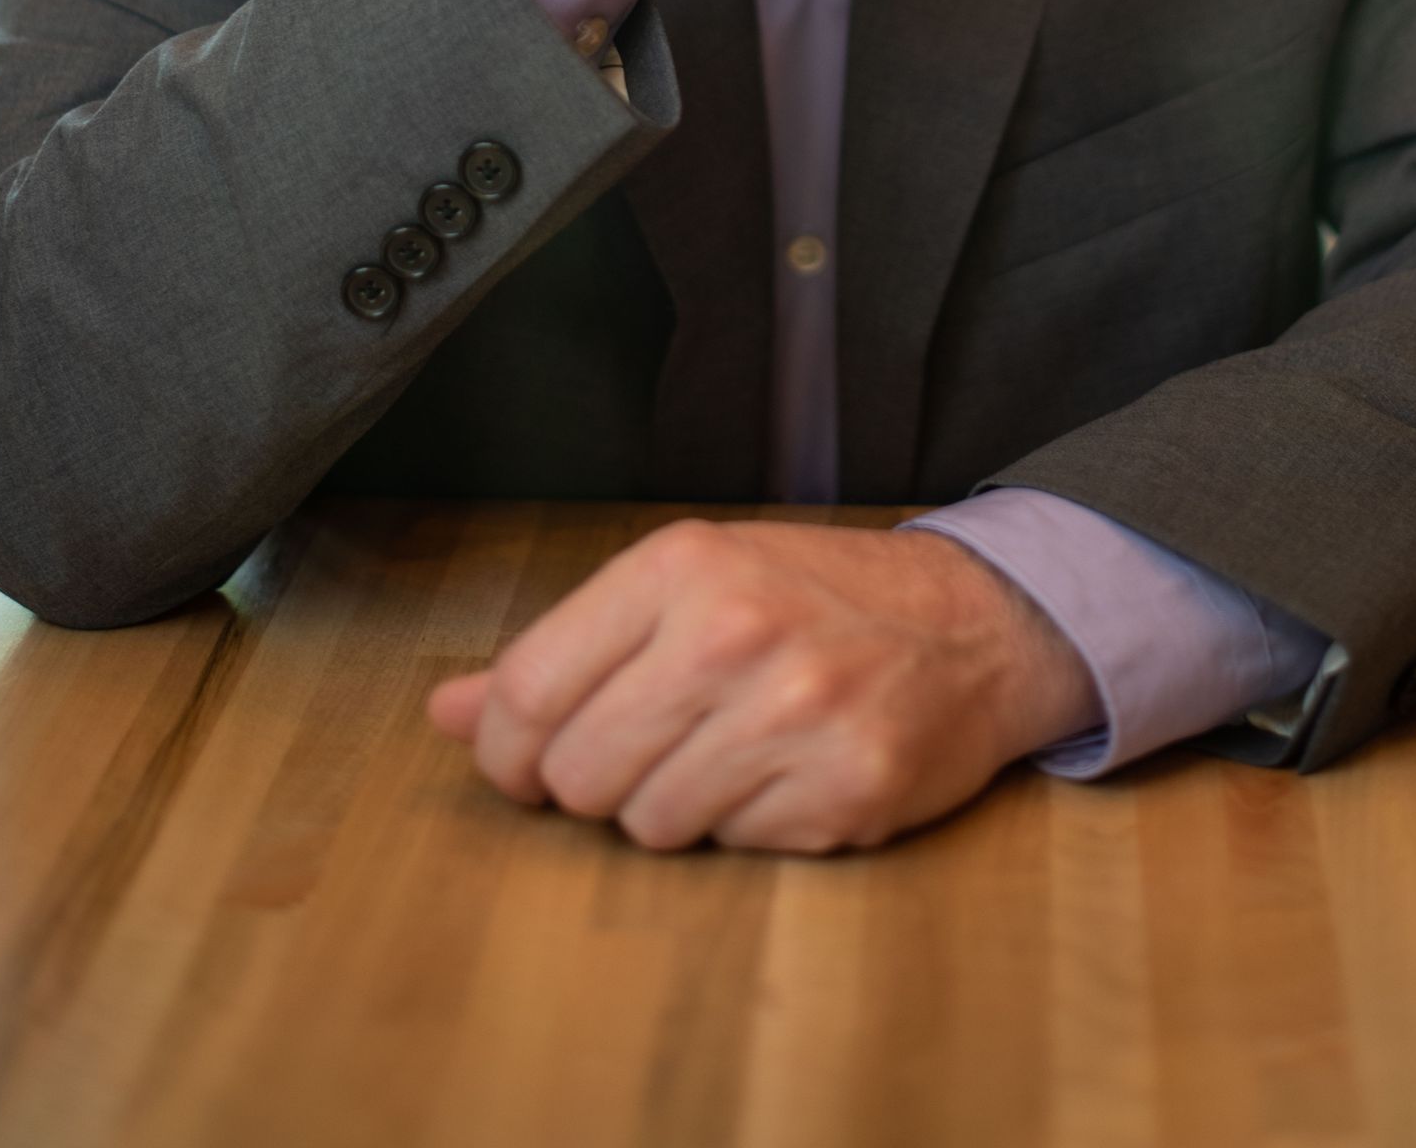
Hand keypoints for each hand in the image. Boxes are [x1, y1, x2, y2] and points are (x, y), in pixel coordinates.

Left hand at [425, 517, 1099, 854]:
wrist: (970, 624)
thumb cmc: (812, 599)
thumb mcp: (685, 589)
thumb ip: (565, 651)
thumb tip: (445, 711)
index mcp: (681, 567)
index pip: (531, 691)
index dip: (506, 751)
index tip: (525, 763)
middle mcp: (734, 632)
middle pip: (580, 773)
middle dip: (597, 782)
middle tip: (651, 750)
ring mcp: (795, 712)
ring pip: (649, 825)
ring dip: (674, 808)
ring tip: (729, 752)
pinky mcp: (845, 786)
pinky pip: (733, 849)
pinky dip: (746, 827)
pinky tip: (785, 774)